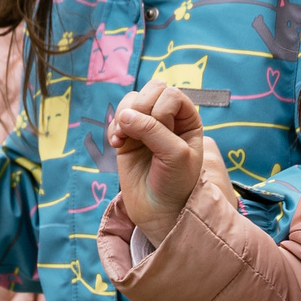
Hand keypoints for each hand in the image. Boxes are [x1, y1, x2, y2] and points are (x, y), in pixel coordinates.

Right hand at [107, 84, 209, 244]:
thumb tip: (124, 115)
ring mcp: (146, 127)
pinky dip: (113, 127)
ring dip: (124, 117)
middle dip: (141, 108)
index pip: (170, 94)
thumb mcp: (175, 154)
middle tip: (138, 133)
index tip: (162, 136)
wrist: (159, 211)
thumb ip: (153, 130)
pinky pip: (116, 117)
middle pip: (150, 90)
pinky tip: (116, 145)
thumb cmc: (176, 183)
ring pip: (131, 101)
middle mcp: (168, 119)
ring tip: (123, 139)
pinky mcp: (127, 137)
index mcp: (187, 119)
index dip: (161, 110)